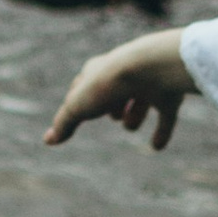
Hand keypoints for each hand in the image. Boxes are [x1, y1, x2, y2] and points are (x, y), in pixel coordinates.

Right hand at [43, 29, 195, 151]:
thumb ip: (64, 123)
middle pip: (114, 91)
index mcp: (99, 71)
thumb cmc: (109, 84)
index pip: (84, 84)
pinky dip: (162, 131)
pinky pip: (166, 117)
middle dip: (111, 105)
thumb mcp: (79, 106)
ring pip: (139, 102)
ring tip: (130, 125)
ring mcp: (148, 84)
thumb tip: (48, 140)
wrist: (151, 69)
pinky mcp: (169, 96)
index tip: (75, 111)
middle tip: (111, 114)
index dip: (79, 98)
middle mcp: (124, 75)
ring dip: (134, 116)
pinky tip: (156, 147)